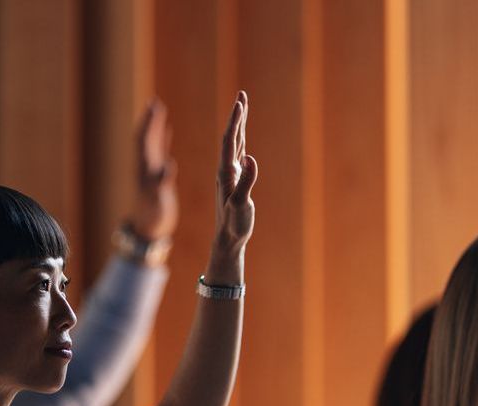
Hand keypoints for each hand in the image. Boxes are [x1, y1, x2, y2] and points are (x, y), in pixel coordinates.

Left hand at [130, 99, 178, 241]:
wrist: (149, 231)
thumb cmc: (153, 218)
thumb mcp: (158, 200)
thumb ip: (161, 183)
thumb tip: (168, 165)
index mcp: (144, 170)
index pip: (143, 141)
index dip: (148, 124)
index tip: (154, 107)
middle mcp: (145, 168)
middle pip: (145, 138)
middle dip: (149, 121)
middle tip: (155, 103)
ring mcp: (150, 171)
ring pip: (151, 143)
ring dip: (154, 126)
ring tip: (158, 108)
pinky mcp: (157, 176)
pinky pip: (159, 152)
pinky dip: (162, 139)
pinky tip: (166, 129)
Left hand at [214, 91, 257, 255]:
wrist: (227, 239)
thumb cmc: (234, 225)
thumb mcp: (240, 205)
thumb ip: (246, 182)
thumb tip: (251, 159)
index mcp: (226, 173)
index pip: (230, 142)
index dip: (235, 122)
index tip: (240, 103)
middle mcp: (226, 170)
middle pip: (231, 137)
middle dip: (237, 116)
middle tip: (242, 94)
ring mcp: (230, 174)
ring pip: (234, 143)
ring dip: (239, 125)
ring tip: (243, 107)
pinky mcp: (235, 180)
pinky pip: (238, 153)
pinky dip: (241, 140)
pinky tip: (242, 135)